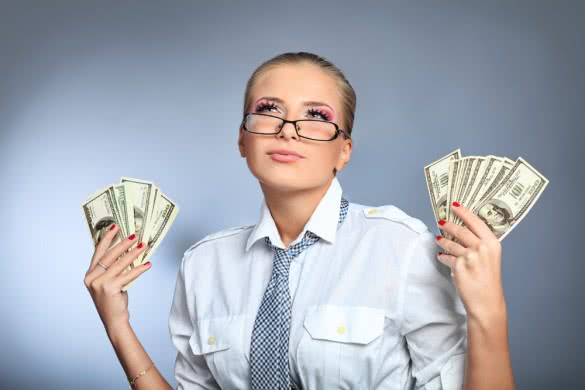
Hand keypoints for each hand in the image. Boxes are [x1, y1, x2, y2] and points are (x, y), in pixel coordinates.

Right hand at [83, 223, 149, 331]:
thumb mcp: (110, 282)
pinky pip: (128, 275)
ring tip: (144, 246)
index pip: (98, 252)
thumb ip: (113, 269)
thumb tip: (128, 251)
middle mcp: (91, 277)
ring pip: (120, 264)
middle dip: (123, 243)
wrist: (113, 321)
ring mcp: (99, 283)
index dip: (107, 238)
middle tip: (134, 235)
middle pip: (109, 255)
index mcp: (89, 274)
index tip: (114, 226)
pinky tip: (148, 264)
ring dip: (134, 253)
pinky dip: (139, 269)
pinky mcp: (109, 289)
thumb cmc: (113, 300)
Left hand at [435, 202, 505, 321]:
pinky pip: (446, 257)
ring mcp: (470, 256)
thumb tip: (464, 231)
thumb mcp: (491, 258)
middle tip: (442, 221)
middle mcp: (482, 248)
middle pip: (461, 230)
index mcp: (492, 244)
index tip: (455, 205)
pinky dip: (443, 257)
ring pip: (450, 243)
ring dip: (443, 241)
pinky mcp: (459, 265)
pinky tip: (441, 257)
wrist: (487, 302)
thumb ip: (480, 244)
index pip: (476, 222)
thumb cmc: (488, 280)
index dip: (464, 212)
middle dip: (449, 225)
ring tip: (439, 239)